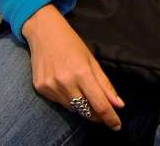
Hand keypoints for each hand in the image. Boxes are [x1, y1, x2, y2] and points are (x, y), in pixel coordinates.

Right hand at [22, 5, 123, 130]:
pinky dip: (68, 100)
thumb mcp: (92, 60)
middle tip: (105, 116)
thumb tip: (119, 104)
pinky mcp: (40, 89)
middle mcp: (65, 82)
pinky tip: (69, 88)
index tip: (117, 126)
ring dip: (83, 107)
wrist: (44, 32)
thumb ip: (105, 84)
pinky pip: (59, 102)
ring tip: (88, 98)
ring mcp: (50, 86)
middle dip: (97, 115)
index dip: (109, 118)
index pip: (99, 104)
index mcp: (81, 72)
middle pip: (85, 109)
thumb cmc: (71, 43)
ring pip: (72, 108)